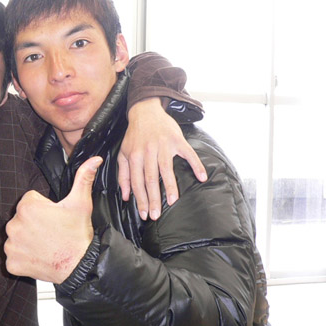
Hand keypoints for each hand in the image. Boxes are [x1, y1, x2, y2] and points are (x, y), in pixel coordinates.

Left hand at [5, 157, 101, 283]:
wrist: (79, 266)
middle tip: (51, 232)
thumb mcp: (81, 203)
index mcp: (27, 207)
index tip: (54, 218)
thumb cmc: (78, 235)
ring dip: (27, 240)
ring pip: (17, 236)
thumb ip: (83, 178)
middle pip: (21, 219)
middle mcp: (14, 225)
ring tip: (46, 244)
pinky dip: (23, 257)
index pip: (30, 201)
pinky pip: (14, 256)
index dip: (44, 208)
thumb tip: (95, 159)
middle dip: (34, 223)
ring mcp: (11, 245)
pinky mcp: (12, 262)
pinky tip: (38, 256)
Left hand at [118, 98, 207, 220]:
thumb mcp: (123, 153)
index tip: (145, 214)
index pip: (137, 182)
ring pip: (166, 169)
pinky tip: (202, 177)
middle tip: (156, 215)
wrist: (145, 111)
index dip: (141, 199)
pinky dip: (196, 165)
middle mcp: (148, 151)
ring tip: (172, 202)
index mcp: (134, 156)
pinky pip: (188, 154)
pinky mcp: (177, 140)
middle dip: (153, 199)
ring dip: (170, 186)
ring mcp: (163, 145)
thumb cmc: (134, 136)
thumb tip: (126, 196)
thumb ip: (124, 175)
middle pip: (150, 179)